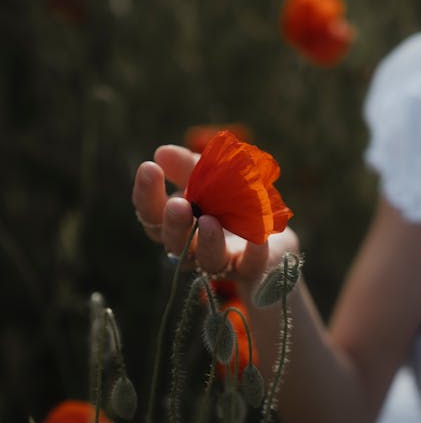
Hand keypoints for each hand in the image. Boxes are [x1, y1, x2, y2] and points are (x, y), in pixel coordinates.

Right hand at [132, 145, 298, 282]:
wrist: (272, 228)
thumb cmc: (231, 200)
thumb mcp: (210, 176)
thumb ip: (188, 166)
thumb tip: (162, 152)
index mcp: (178, 226)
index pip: (153, 216)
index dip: (147, 196)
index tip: (149, 167)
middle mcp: (193, 249)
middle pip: (174, 244)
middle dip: (173, 224)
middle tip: (177, 204)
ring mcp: (222, 263)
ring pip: (208, 261)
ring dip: (207, 242)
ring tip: (209, 221)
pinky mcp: (251, 270)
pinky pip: (250, 266)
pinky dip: (253, 254)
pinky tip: (258, 240)